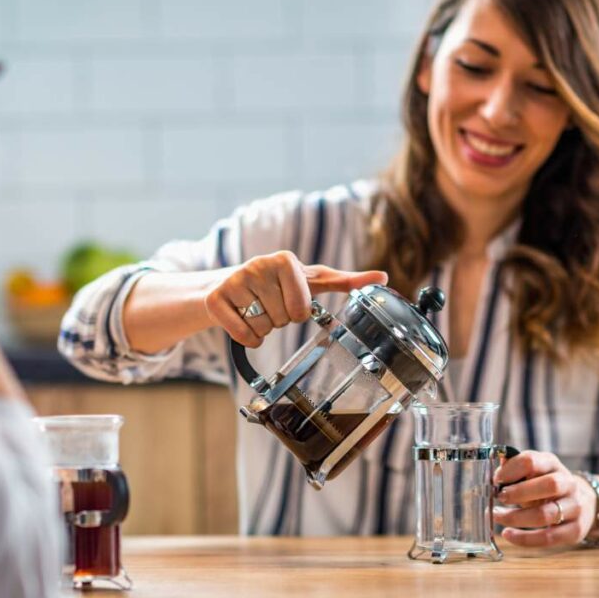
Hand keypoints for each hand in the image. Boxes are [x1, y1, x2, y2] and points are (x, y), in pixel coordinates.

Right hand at [204, 250, 386, 346]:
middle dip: (278, 320)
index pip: (302, 308)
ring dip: (261, 328)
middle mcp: (259, 264)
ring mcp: (235, 280)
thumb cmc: (274, 284)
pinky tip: (240, 320)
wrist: (223, 285)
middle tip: (268, 305)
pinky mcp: (216, 298)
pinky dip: (245, 337)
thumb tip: (382, 278)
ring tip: (253, 310)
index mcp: (286, 260)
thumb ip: (344, 281)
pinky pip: (242, 335)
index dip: (298, 312)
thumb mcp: (309, 280)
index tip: (289, 300)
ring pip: (262, 328)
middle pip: (282, 320)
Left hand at [492, 451, 597, 547]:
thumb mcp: (532, 473)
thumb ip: (513, 469)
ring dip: (516, 517)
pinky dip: (524, 538)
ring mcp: (575, 507)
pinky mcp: (575, 530)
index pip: (532, 461)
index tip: (495, 480)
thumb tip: (494, 471)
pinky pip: (548, 537)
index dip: (511, 470)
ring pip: (545, 514)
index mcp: (552, 464)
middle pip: (549, 485)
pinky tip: (508, 534)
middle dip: (519, 492)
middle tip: (499, 497)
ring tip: (497, 516)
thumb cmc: (544, 486)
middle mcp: (568, 484)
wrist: (580, 503)